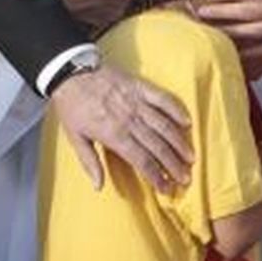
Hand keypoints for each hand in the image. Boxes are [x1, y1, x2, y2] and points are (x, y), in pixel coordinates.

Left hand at [51, 64, 192, 191]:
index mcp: (113, 134)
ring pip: (164, 126)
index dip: (155, 176)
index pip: (141, 160)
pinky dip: (176, 110)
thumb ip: (90, 162)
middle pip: (157, 147)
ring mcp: (137, 102)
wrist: (70, 72)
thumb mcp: (75, 137)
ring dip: (179, 143)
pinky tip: (187, 122)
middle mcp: (129, 120)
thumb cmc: (72, 107)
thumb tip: (98, 187)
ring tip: (191, 158)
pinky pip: (163, 99)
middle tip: (185, 178)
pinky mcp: (141, 87)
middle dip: (173, 165)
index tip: (166, 188)